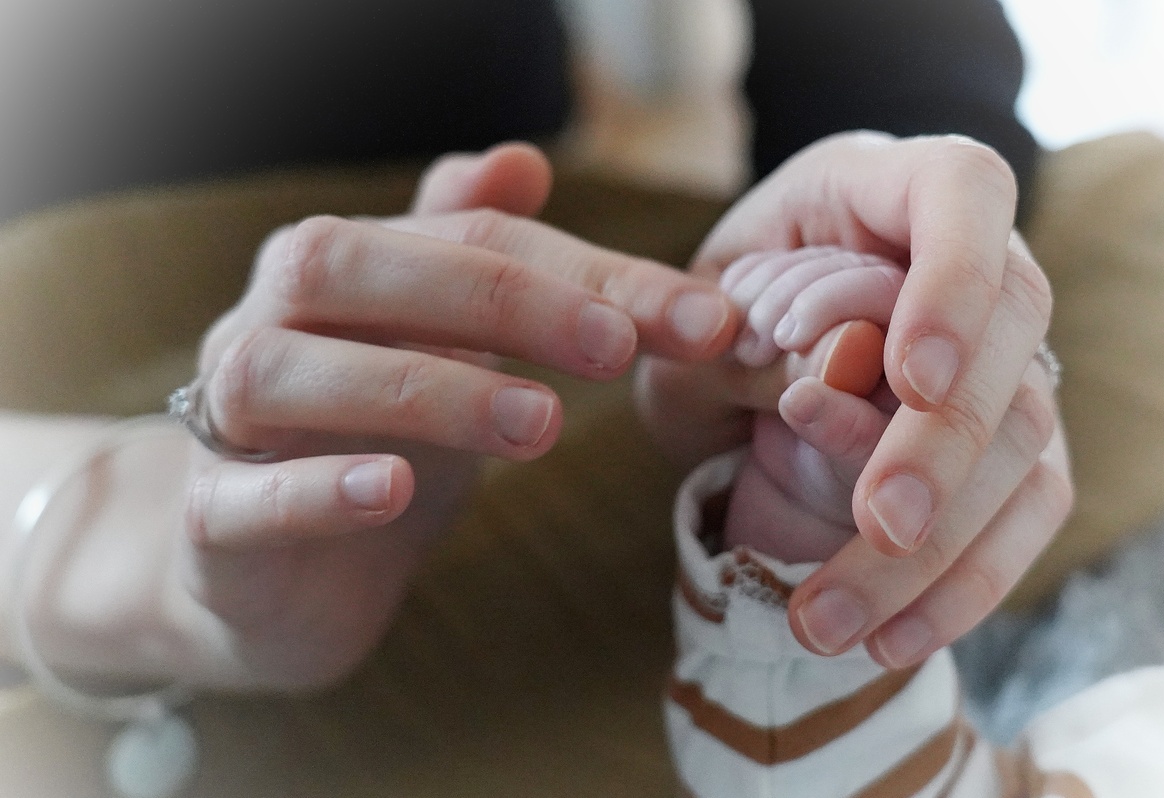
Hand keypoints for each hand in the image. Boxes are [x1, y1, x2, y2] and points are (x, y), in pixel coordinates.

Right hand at [170, 143, 738, 688]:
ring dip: (424, 387)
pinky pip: (240, 496)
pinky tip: (393, 488)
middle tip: (614, 348)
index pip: (467, 238)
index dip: (587, 271)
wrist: (267, 574)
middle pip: (356, 268)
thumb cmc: (367, 439)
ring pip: (286, 371)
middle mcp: (268, 321)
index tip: (702, 319)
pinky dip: (314, 488)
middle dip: (495, 297)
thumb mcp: (434, 347)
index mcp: (341, 270)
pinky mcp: (210, 523)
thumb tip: (523, 158)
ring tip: (541, 426)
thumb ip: (473, 257)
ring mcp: (225, 420)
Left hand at [637, 132, 1072, 668]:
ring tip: (833, 622)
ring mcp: (1000, 352)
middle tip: (882, 524)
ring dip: (942, 545)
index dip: (953, 280)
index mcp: (883, 186)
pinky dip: (961, 585)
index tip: (908, 375)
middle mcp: (970, 260)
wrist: (738, 343)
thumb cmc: (711, 308)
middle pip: (1012, 332)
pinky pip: (1021, 512)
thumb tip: (830, 371)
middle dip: (945, 442)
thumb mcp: (691, 307)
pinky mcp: (1007, 439)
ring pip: (1023, 440)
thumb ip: (740, 325)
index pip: (960, 192)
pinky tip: (889, 641)